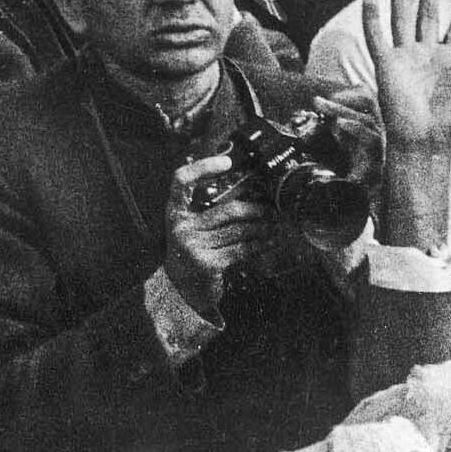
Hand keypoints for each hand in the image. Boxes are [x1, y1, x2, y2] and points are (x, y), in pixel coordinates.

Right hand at [162, 155, 279, 316]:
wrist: (180, 291)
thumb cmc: (192, 252)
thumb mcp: (191, 229)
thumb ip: (206, 211)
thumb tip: (247, 191)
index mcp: (174, 213)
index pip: (181, 181)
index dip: (203, 168)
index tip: (227, 161)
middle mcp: (181, 227)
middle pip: (228, 211)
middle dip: (256, 210)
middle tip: (273, 210)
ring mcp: (193, 246)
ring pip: (239, 231)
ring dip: (263, 228)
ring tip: (276, 226)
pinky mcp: (208, 263)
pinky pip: (242, 249)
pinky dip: (260, 245)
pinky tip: (271, 242)